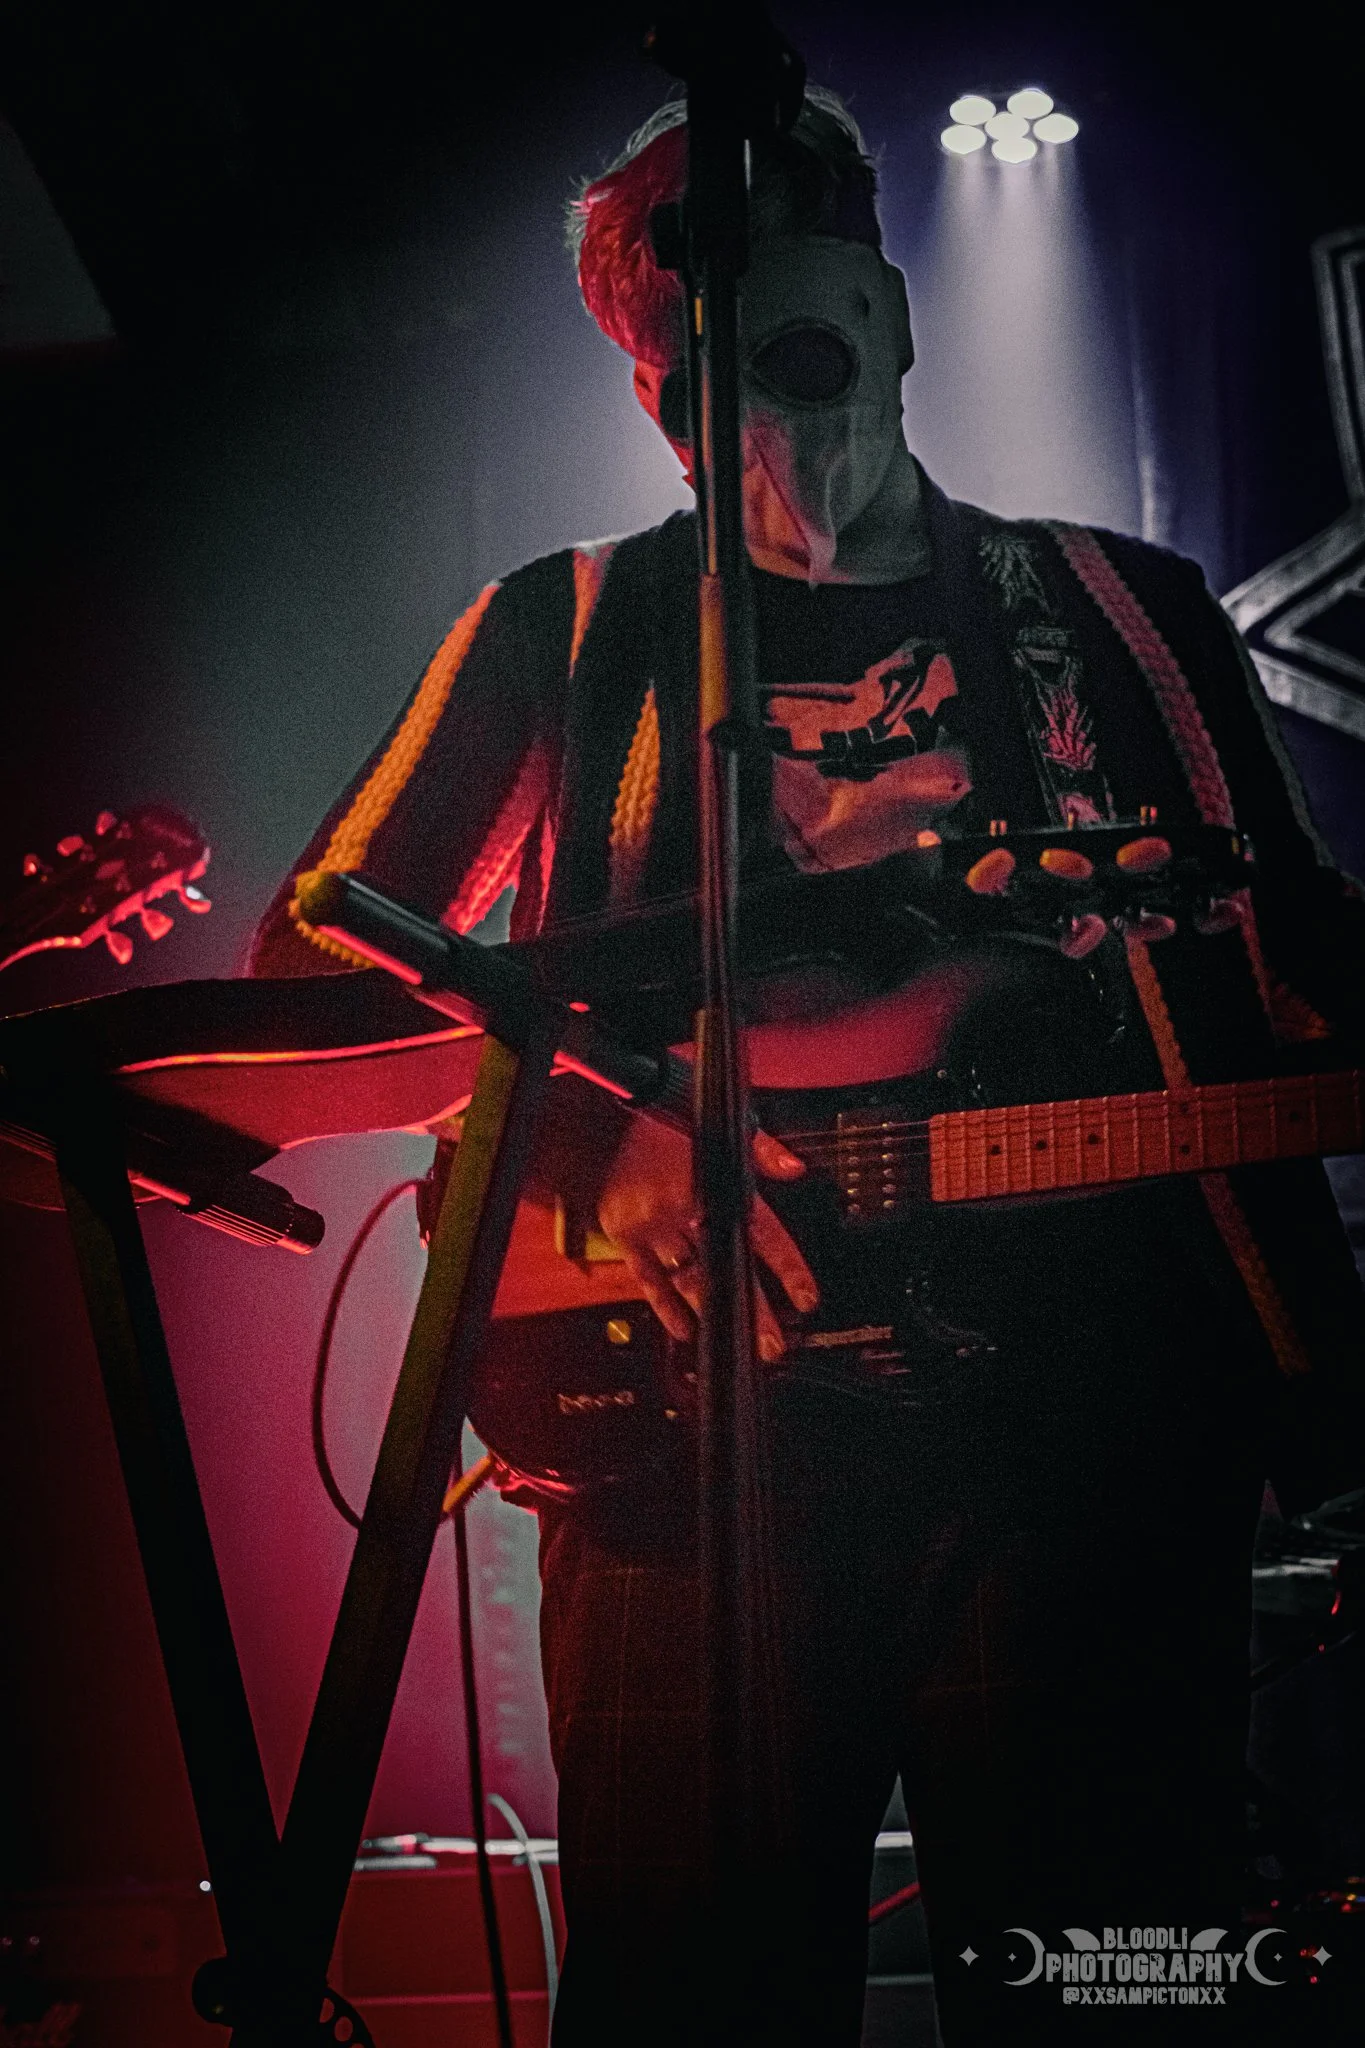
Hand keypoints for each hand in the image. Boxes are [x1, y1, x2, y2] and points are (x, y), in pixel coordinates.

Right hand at [595, 1117, 818, 1359]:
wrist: (612, 1118)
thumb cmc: (671, 1119)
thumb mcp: (726, 1126)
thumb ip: (763, 1151)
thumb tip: (795, 1169)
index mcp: (716, 1184)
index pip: (762, 1233)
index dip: (787, 1268)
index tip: (805, 1298)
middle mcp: (686, 1210)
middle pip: (727, 1268)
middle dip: (752, 1309)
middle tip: (772, 1344)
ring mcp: (653, 1226)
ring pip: (689, 1280)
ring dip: (714, 1315)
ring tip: (735, 1345)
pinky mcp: (626, 1235)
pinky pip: (649, 1279)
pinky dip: (666, 1306)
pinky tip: (684, 1329)